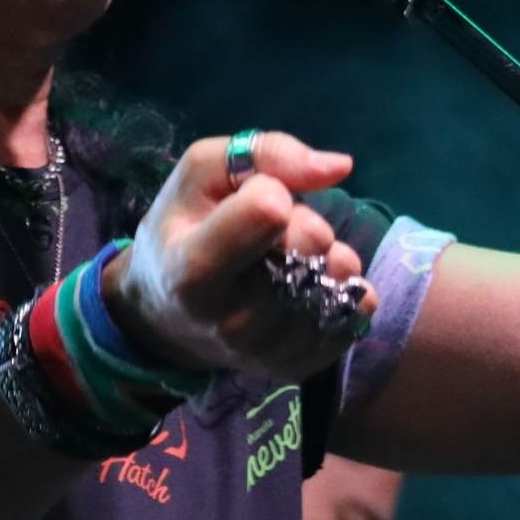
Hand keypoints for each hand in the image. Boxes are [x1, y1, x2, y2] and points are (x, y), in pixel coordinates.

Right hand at [102, 131, 381, 380]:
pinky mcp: (299, 366)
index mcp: (192, 271)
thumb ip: (266, 154)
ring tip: (293, 256)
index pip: (269, 211)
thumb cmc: (182, 230)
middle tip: (276, 228)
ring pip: (337, 276)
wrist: (166, 315)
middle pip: (310, 242)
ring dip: (327, 253)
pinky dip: (344, 286)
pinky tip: (312, 283)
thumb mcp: (201, 174)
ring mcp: (267, 351)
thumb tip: (340, 166)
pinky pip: (354, 311)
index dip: (270, 188)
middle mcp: (230, 322)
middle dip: (304, 218)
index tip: (251, 197)